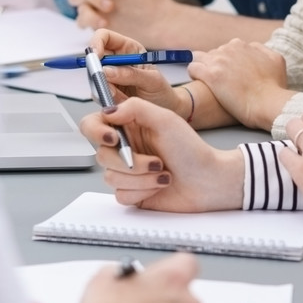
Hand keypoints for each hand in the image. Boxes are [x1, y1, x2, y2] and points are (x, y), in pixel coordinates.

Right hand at [80, 97, 244, 211]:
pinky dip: (143, 191)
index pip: (94, 124)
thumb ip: (135, 108)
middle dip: (131, 162)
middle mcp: (126, 147)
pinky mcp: (132, 191)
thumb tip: (108, 111)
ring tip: (164, 173)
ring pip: (111, 177)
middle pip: (101, 155)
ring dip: (141, 178)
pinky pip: (121, 195)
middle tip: (156, 161)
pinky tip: (160, 185)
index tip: (113, 138)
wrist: (208, 181)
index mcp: (130, 126)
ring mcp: (128, 171)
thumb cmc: (192, 150)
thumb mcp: (166, 119)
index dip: (97, 132)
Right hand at [85, 28, 184, 113]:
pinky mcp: (106, 92)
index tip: (96, 55)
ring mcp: (109, 77)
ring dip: (104, 89)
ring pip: (93, 78)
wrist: (164, 110)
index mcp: (128, 49)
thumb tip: (107, 70)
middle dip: (98, 72)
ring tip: (124, 97)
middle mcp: (116, 61)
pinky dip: (106, 99)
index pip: (105, 37)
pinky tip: (121, 101)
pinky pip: (97, 93)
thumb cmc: (162, 91)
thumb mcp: (152, 81)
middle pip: (94, 58)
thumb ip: (131, 74)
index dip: (97, 42)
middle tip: (109, 85)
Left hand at [189, 39, 292, 130]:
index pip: (227, 49)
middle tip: (221, 81)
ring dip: (202, 68)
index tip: (230, 73)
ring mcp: (219, 61)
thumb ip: (262, 50)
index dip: (227, 62)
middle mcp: (230, 49)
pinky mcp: (211, 75)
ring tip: (207, 82)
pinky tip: (199, 83)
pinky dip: (194, 74)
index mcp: (243, 45)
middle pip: (213, 53)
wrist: (268, 103)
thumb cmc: (274, 87)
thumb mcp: (276, 59)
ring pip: (199, 58)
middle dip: (215, 65)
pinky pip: (192, 68)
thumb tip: (253, 48)